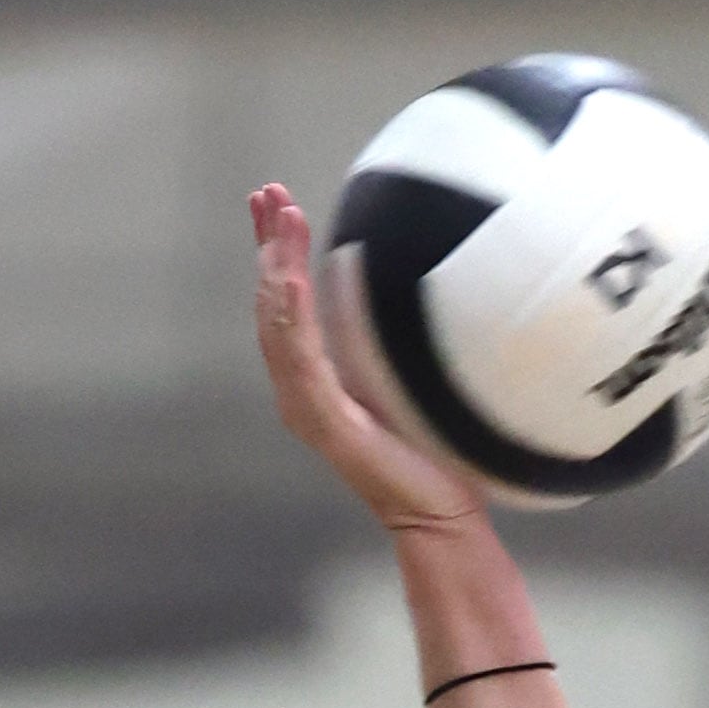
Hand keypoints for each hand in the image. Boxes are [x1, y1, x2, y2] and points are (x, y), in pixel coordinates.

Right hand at [248, 182, 485, 535]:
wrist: (440, 514)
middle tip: (268, 194)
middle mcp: (303, 390)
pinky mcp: (326, 423)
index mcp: (318, 377)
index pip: (286, 304)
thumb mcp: (416, 377)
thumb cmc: (435, 453)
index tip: (274, 201)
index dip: (275, 251)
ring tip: (278, 218)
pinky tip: (290, 277)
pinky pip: (302, 361)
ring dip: (275, 268)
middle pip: (272, 307)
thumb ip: (404, 338)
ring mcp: (309, 407)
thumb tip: (434, 282)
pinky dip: (292, 315)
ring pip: (279, 326)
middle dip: (268, 247)